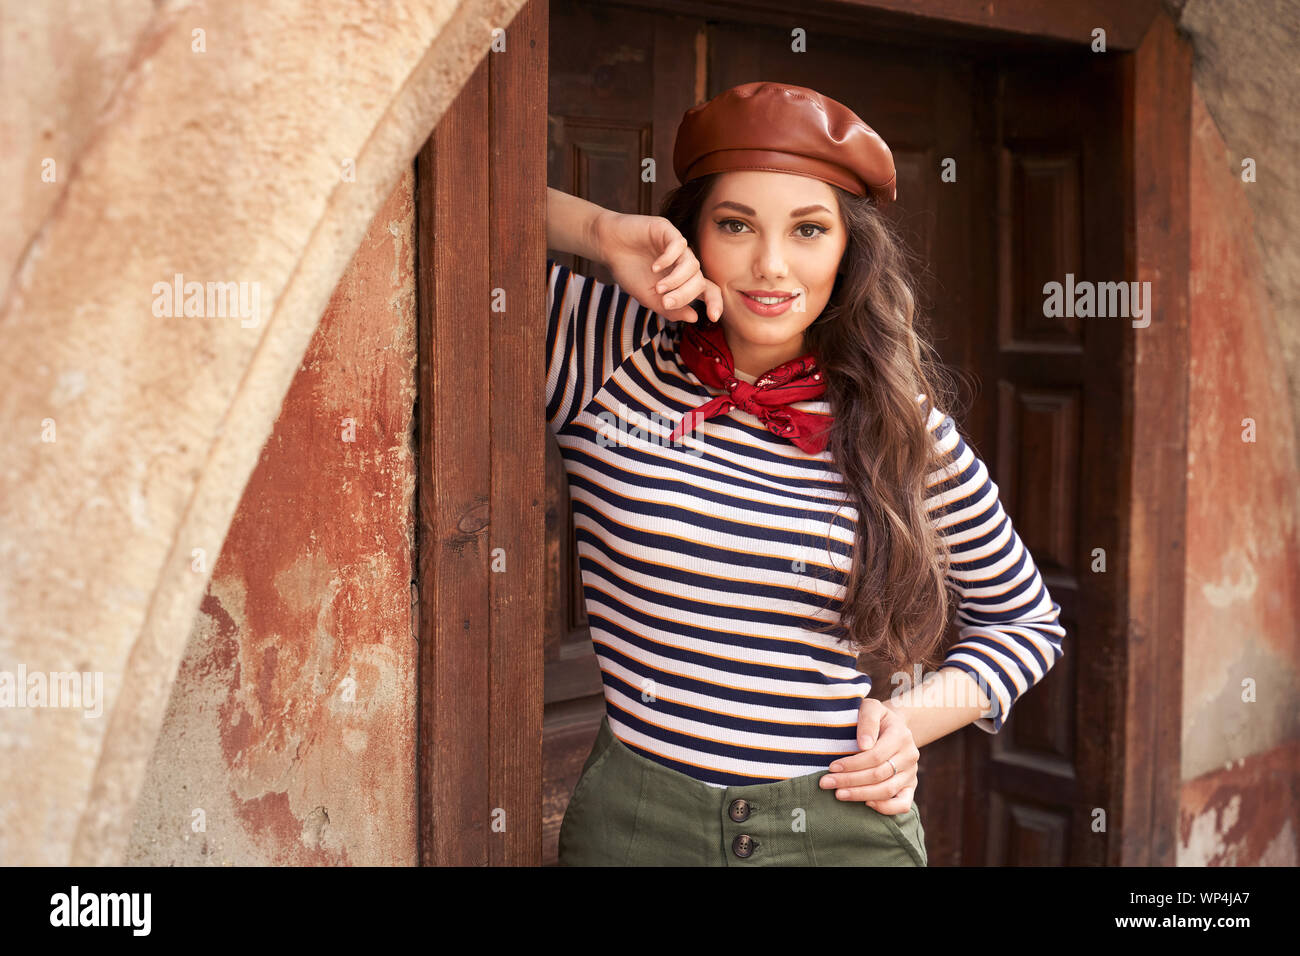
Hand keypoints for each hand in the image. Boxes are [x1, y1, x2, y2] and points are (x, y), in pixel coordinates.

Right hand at [593, 211, 722, 324]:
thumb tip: (694, 317)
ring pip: (692, 265)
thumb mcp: (648, 298)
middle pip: (699, 281)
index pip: (708, 290)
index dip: (715, 302)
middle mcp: (684, 262)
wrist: (608, 247)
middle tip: (665, 302)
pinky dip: (669, 259)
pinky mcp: (668, 231)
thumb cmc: (629, 271)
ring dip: (676, 280)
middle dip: (685, 295)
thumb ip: (671, 309)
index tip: (713, 317)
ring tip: (658, 287)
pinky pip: (679, 245)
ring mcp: (678, 247)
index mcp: (683, 280)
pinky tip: (655, 267)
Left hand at [818, 697, 919, 814]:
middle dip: (850, 780)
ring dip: (861, 795)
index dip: (852, 764)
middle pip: (879, 775)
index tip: (831, 767)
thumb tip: (864, 745)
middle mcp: (909, 756)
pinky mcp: (910, 787)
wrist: (893, 726)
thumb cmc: (876, 717)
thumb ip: (868, 721)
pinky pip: (903, 804)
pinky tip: (866, 804)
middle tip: (826, 783)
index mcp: (901, 736)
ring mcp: (911, 773)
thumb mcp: (871, 708)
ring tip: (838, 794)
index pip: (875, 756)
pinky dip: (885, 808)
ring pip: (887, 790)